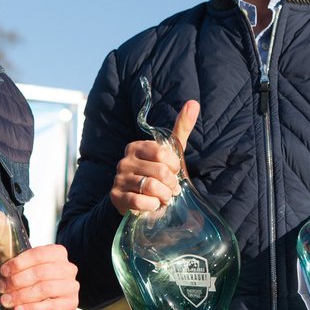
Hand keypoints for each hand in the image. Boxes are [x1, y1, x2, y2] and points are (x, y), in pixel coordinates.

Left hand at [0, 244, 79, 309]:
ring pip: (45, 289)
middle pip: (41, 273)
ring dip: (22, 296)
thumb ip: (6, 237)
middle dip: (17, 281)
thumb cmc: (30, 277)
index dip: (18, 263)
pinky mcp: (70, 304)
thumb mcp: (18, 259)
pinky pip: (51, 307)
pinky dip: (32, 309)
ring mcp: (71, 287)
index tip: (3, 271)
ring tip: (6, 300)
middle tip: (2, 288)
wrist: (46, 301)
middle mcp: (68, 268)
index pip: (38, 254)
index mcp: (57, 253)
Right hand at [109, 100, 198, 215]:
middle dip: (171, 184)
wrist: (138, 201)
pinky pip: (141, 202)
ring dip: (164, 196)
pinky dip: (153, 206)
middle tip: (171, 189)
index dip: (174, 167)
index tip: (174, 172)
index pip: (162, 154)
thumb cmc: (157, 174)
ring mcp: (118, 179)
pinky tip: (153, 204)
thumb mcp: (170, 152)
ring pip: (151, 187)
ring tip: (163, 197)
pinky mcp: (116, 197)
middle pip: (159, 172)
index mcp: (136, 147)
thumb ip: (181, 128)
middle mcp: (124, 161)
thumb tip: (193, 103)